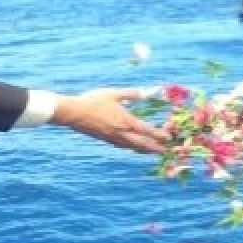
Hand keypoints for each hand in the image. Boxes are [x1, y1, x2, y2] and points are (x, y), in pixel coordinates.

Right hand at [50, 87, 168, 153]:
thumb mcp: (114, 93)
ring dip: (143, 150)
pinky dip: (130, 147)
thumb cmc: (93, 101)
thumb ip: (131, 94)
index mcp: (126, 121)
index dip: (160, 135)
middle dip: (155, 149)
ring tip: (150, 151)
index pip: (148, 131)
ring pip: (131, 147)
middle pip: (142, 145)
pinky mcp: (104, 139)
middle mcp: (121, 133)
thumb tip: (147, 91)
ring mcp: (112, 138)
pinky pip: (121, 146)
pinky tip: (129, 145)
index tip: (168, 137)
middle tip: (164, 151)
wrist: (74, 113)